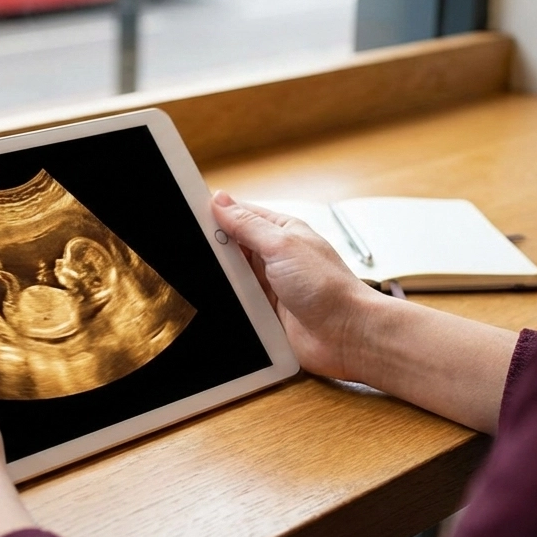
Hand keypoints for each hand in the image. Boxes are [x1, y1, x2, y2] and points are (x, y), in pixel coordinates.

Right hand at [212, 191, 382, 380]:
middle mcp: (273, 256)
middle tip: (194, 250)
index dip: (215, 214)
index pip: (240, 214)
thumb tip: (220, 201)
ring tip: (208, 277)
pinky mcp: (263, 311)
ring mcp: (268, 284)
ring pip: (230, 275)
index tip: (190, 215)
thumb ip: (248, 224)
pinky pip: (235, 302)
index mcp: (281, 231)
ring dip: (221, 277)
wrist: (346, 336)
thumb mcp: (282, 245)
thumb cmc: (327, 287)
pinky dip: (227, 301)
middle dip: (214, 248)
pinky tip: (217, 299)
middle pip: (230, 246)